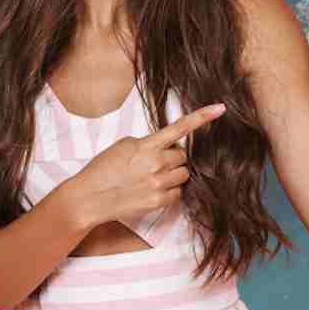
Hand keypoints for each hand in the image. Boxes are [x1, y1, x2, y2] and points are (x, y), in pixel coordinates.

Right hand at [65, 103, 225, 228]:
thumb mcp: (122, 146)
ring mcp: (159, 183)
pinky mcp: (159, 201)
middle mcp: (156, 163)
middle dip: (174, 157)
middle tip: (154, 163)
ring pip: (183, 173)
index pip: (180, 128)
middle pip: (183, 155)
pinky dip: (170, 190)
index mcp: (146, 146)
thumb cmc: (102, 170)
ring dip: (173, 174)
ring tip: (151, 177)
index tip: (220, 108)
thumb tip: (165, 144)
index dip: (202, 117)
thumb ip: (147, 142)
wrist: (88, 198)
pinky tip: (152, 190)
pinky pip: (178, 192)